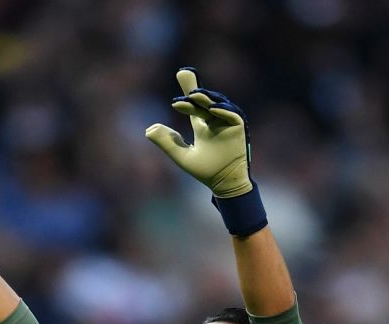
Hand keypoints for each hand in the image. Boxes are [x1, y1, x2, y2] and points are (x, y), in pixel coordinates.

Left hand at [146, 68, 266, 236]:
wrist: (223, 184)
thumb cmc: (205, 170)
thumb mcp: (182, 155)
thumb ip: (167, 142)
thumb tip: (149, 128)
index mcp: (204, 124)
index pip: (195, 105)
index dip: (185, 99)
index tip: (173, 102)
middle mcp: (216, 120)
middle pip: (206, 99)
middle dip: (195, 88)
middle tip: (183, 75)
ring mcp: (228, 123)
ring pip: (219, 104)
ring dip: (207, 98)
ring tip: (194, 95)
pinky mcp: (239, 129)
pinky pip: (233, 115)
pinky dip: (224, 110)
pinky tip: (212, 109)